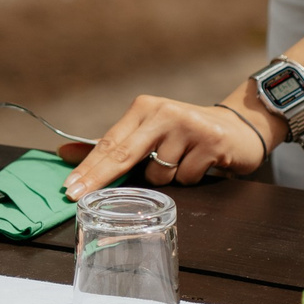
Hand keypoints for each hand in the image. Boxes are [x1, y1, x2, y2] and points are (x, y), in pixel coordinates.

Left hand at [62, 95, 274, 200]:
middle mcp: (164, 112)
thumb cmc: (185, 134)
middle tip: (77, 196)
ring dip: (166, 179)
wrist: (238, 128)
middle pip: (124, 153)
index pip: (110, 142)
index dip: (88, 167)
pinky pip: (186, 178)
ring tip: (182, 162)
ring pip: (159, 175)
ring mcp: (188, 125)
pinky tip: (201, 163)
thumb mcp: (148, 134)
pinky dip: (190, 178)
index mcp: (145, 108)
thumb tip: (65, 153)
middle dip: (99, 178)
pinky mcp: (211, 141)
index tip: (69, 186)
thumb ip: (110, 146)